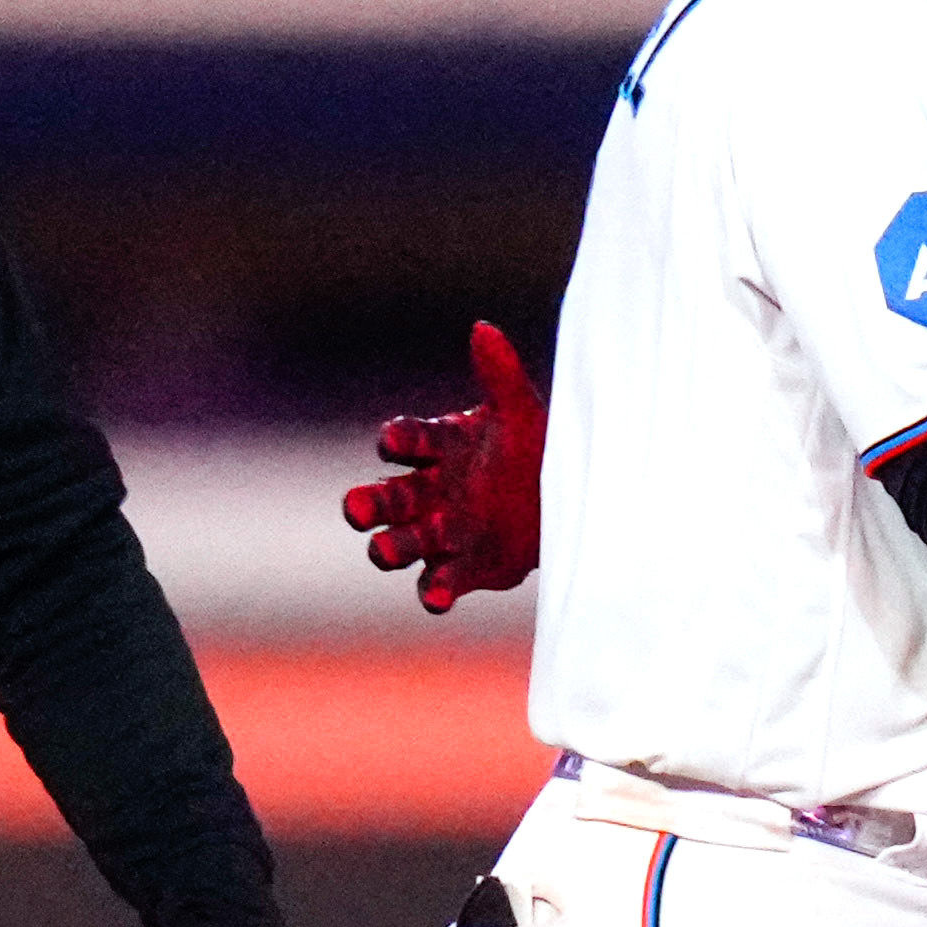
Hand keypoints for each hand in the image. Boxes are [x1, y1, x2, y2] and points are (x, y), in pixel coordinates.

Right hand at [342, 319, 544, 609]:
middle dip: (368, 504)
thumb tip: (483, 328)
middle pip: (386, 498)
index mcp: (439, 446)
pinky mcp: (464, 567)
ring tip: (384, 551)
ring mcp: (442, 532)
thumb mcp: (524, 411)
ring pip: (400, 543)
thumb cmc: (534, 447)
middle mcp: (429, 491)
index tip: (394, 441)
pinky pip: (439, 582)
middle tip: (357, 508)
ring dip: (389, 548)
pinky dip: (434, 592)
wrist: (569, 498)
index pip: (404, 440)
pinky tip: (436, 599)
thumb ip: (500, 373)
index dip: (396, 441)